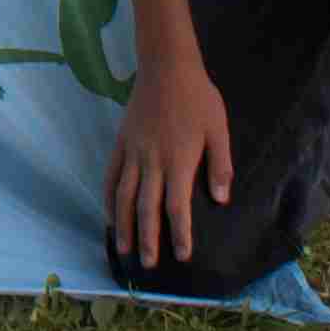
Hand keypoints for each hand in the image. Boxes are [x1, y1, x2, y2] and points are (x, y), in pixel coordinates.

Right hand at [104, 51, 233, 263]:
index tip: (182, 256)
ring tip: (123, 249)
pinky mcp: (121, 142)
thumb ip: (220, 166)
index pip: (177, 207)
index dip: (180, 234)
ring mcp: (133, 152)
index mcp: (179, 161)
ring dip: (123, 225)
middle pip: (146, 208)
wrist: (166, 66)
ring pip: (123, 195)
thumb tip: (222, 200)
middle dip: (148, 239)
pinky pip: (111, 175)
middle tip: (148, 265)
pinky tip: (109, 215)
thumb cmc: (198, 98)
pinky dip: (108, 197)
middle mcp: (152, 161)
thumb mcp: (219, 130)